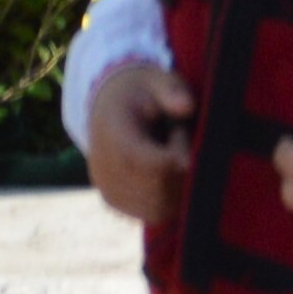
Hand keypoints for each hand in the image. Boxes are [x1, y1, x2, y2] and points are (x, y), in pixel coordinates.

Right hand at [86, 56, 199, 225]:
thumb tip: (187, 107)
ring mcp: (109, 191)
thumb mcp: (156, 79)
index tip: (181, 132)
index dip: (178, 155)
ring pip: (159, 209)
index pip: (153, 165)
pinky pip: (153, 214)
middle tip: (180, 142)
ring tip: (171, 156)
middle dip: (182, 173)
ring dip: (179, 188)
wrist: (107, 108)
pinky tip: (167, 172)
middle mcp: (105, 170)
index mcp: (112, 136)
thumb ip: (172, 90)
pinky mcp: (116, 205)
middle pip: (159, 192)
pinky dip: (171, 199)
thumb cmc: (139, 93)